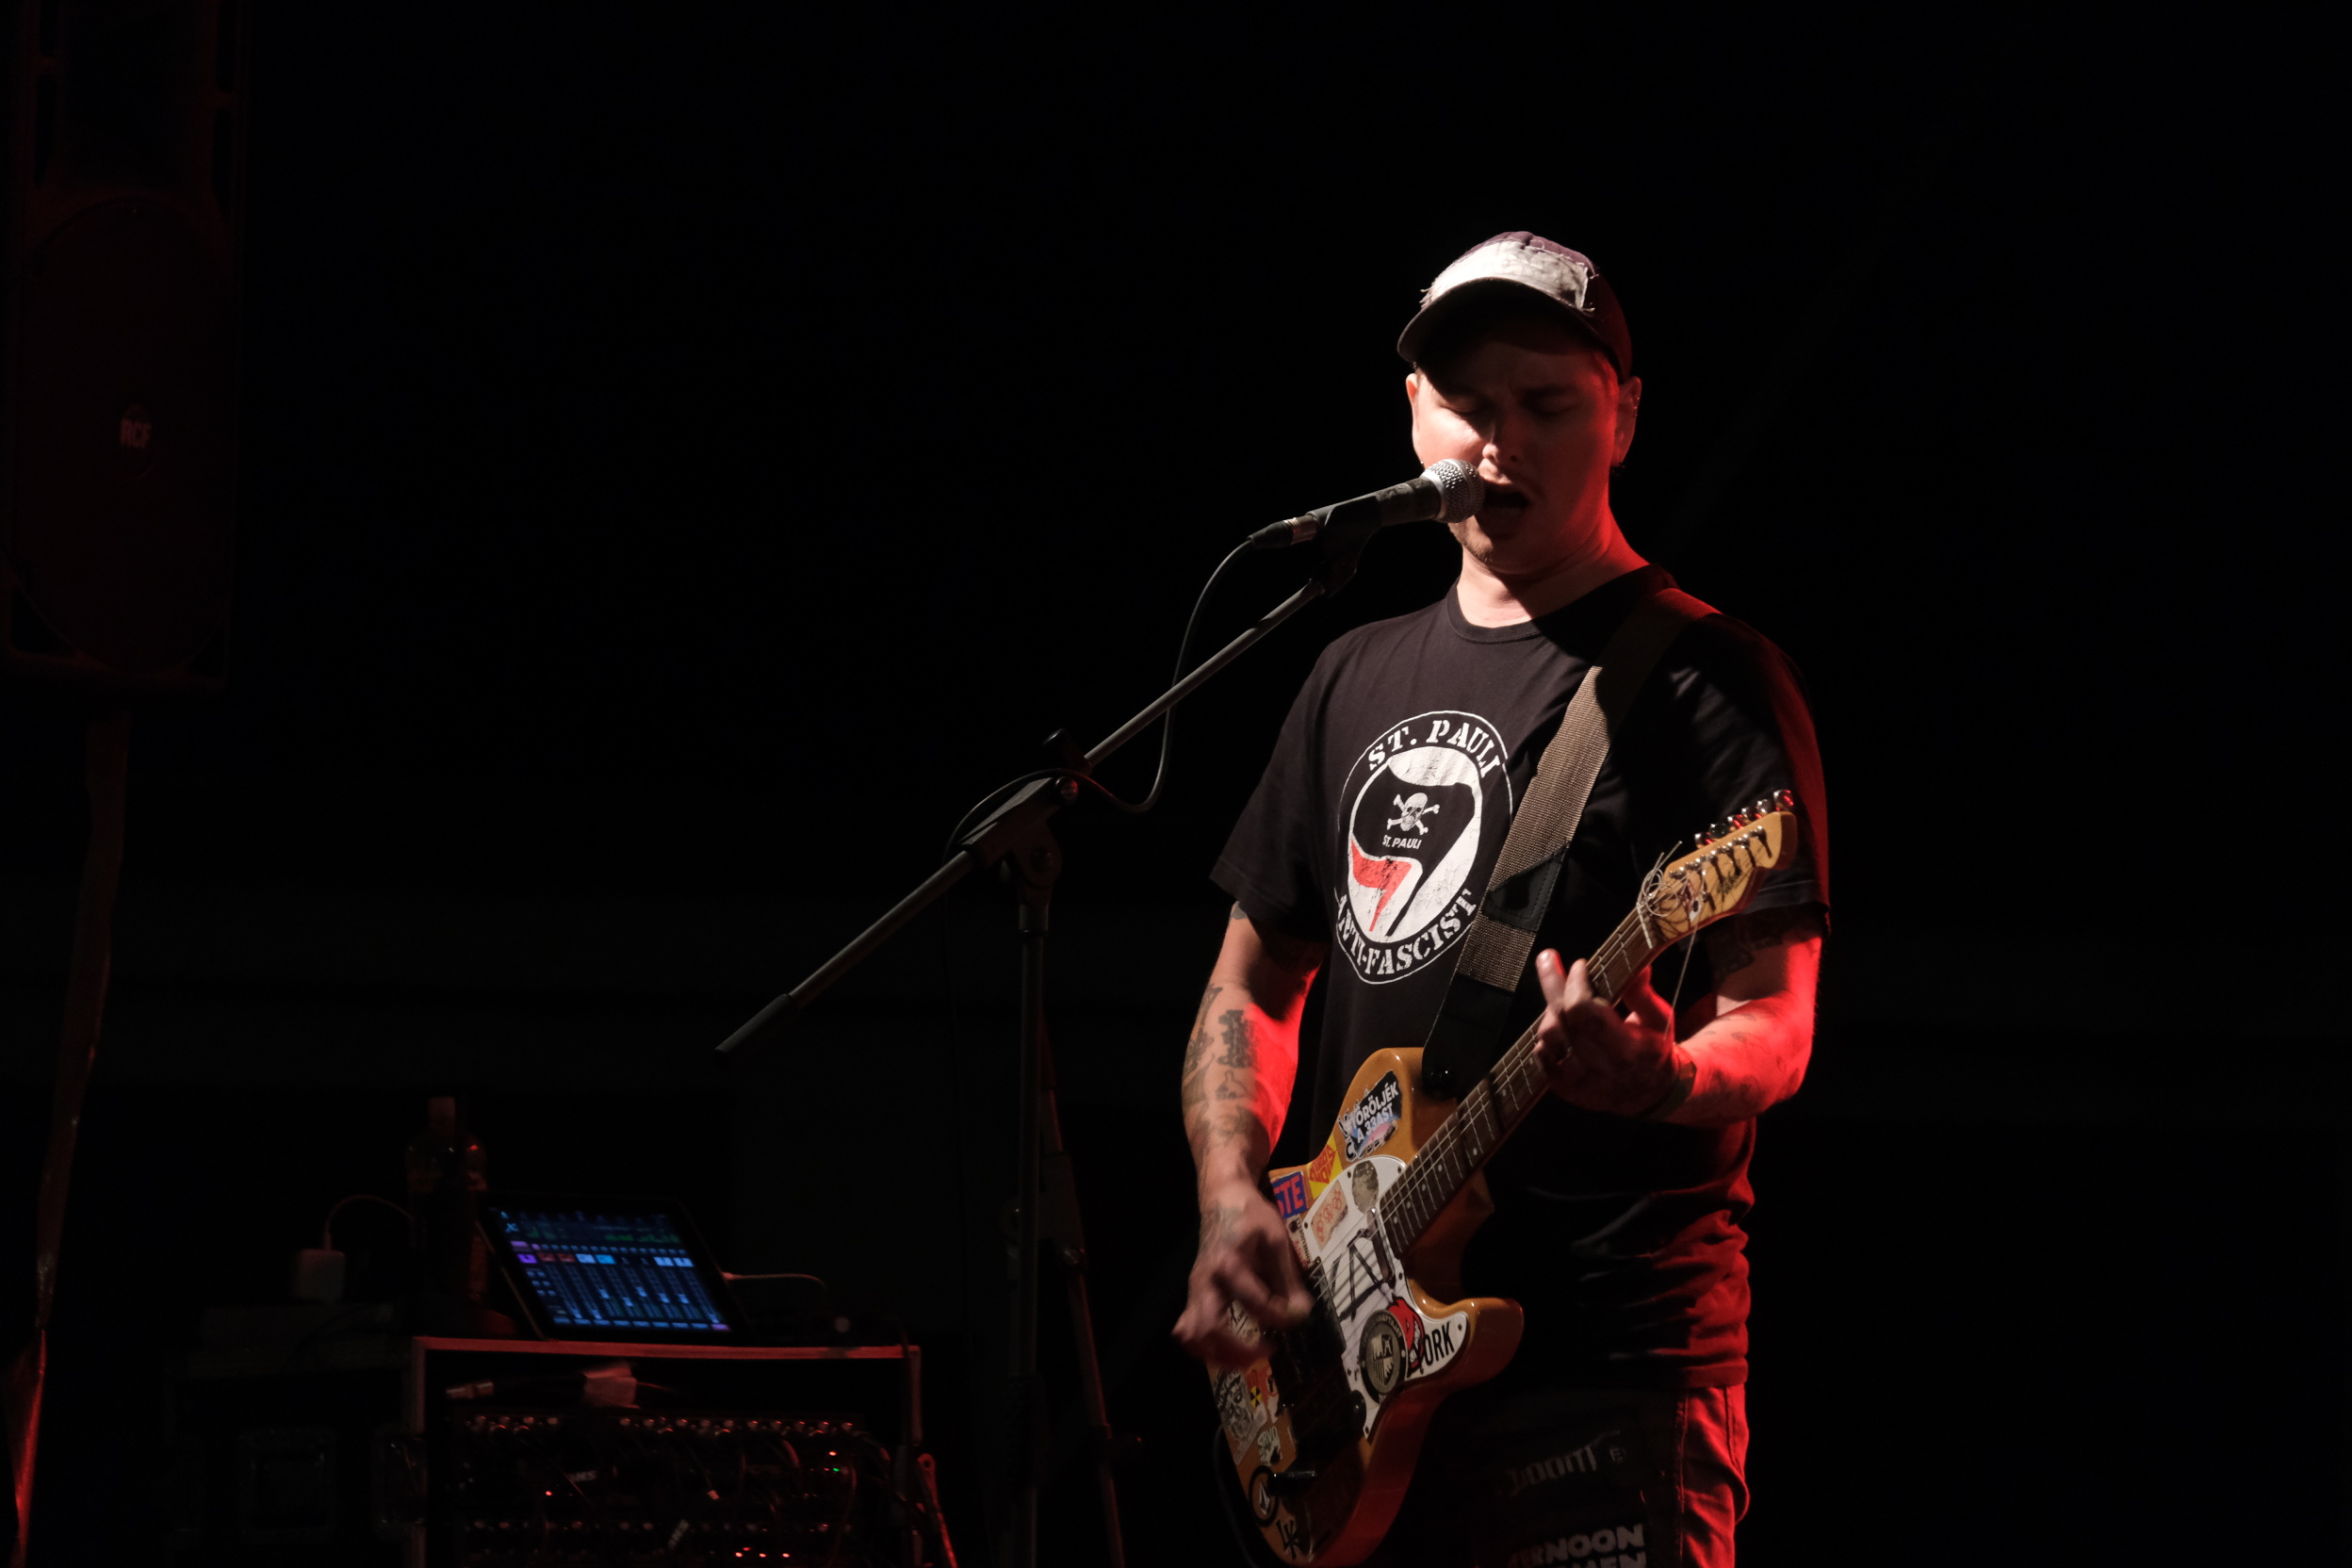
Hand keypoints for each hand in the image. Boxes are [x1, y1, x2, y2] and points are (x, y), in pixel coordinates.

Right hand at [1172, 1184, 1314, 1369]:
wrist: (1222, 1198)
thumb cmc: (1251, 1215)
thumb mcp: (1277, 1239)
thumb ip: (1288, 1279)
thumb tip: (1302, 1312)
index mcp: (1229, 1264)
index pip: (1256, 1304)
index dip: (1281, 1317)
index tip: (1298, 1317)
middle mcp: (1206, 1281)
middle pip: (1209, 1329)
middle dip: (1238, 1350)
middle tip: (1266, 1350)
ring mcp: (1195, 1290)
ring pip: (1192, 1335)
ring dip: (1218, 1354)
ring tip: (1248, 1357)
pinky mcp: (1193, 1295)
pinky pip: (1189, 1330)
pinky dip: (1206, 1346)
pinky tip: (1230, 1347)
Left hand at [1530, 950, 1680, 1117]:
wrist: (1650, 1094)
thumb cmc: (1654, 1050)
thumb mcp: (1659, 1020)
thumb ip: (1643, 994)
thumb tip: (1638, 967)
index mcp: (1625, 1049)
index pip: (1585, 1012)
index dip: (1576, 984)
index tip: (1580, 965)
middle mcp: (1599, 1067)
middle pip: (1562, 1019)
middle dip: (1552, 984)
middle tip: (1547, 959)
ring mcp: (1579, 1082)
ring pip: (1548, 1037)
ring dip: (1550, 1011)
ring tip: (1562, 999)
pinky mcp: (1565, 1089)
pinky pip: (1541, 1057)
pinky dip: (1545, 1037)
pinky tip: (1557, 1025)